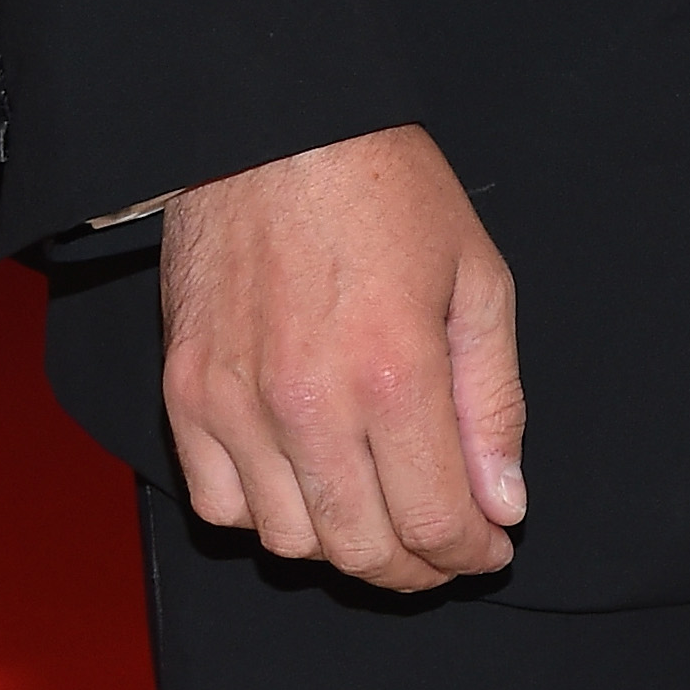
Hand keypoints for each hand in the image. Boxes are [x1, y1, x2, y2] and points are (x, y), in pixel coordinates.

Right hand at [159, 124, 524, 589]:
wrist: (274, 124)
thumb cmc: (386, 189)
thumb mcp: (476, 275)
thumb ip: (493, 400)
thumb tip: (503, 503)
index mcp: (395, 372)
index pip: (434, 523)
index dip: (469, 554)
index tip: (488, 549)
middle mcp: (310, 404)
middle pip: (363, 550)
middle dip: (417, 565)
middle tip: (443, 543)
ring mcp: (237, 404)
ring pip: (290, 542)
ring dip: (344, 545)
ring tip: (380, 510)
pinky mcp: (186, 393)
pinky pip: (220, 506)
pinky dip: (266, 516)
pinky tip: (306, 482)